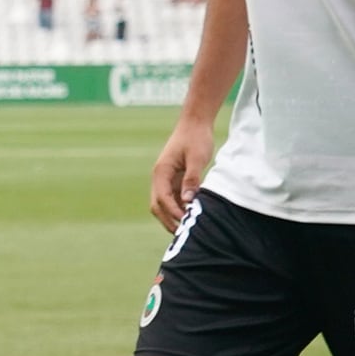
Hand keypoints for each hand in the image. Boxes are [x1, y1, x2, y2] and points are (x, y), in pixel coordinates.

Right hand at [150, 117, 214, 231]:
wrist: (196, 122)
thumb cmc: (196, 138)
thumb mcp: (196, 158)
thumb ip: (191, 180)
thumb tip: (188, 201)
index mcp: (161, 171)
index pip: (161, 198)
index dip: (172, 212)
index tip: (186, 222)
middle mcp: (160, 177)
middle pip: (157, 205)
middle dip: (168, 220)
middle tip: (184, 233)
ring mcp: (166, 179)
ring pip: (164, 204)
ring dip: (173, 216)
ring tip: (189, 227)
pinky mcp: (174, 179)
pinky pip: (173, 198)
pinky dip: (179, 208)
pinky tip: (192, 215)